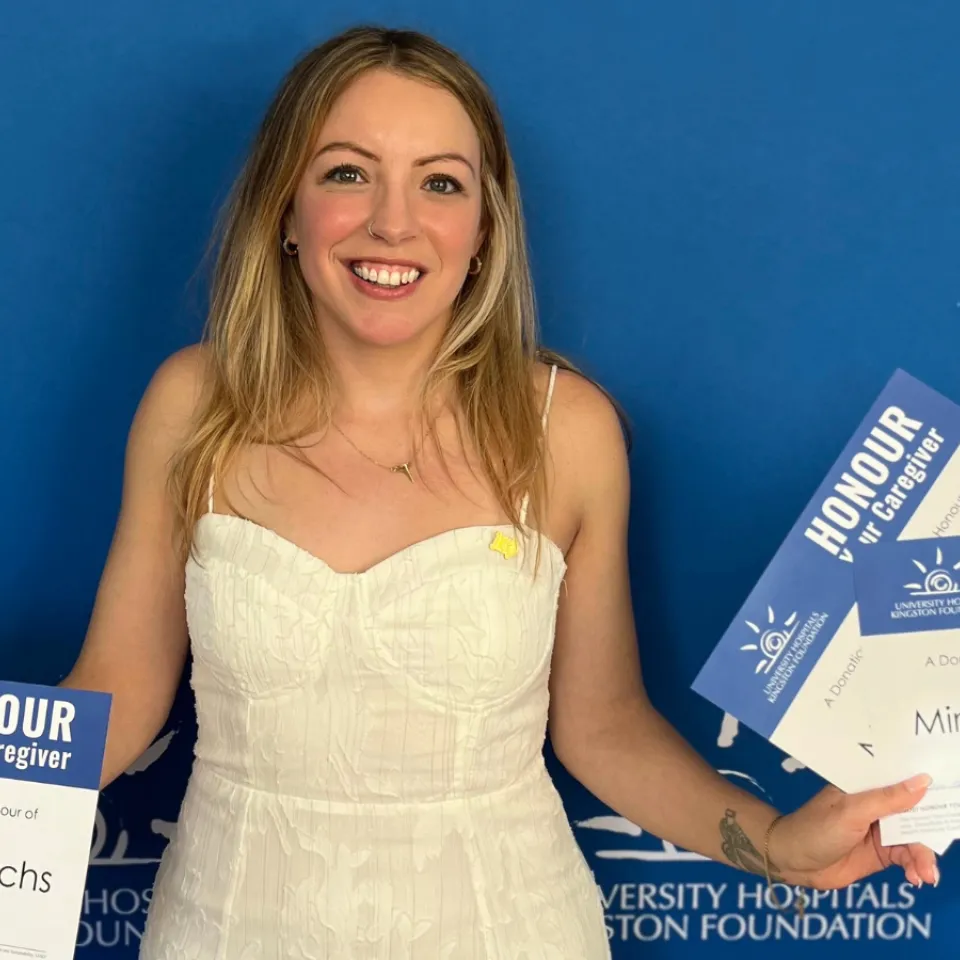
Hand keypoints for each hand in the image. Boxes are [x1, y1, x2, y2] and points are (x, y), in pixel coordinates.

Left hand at [769, 774, 938, 889]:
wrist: (793, 861)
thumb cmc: (816, 827)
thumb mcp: (852, 811)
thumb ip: (887, 800)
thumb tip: (923, 781)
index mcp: (866, 785)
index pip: (901, 780)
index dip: (925, 786)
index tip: (950, 796)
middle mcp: (877, 805)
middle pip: (914, 813)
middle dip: (931, 829)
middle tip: (939, 846)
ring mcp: (880, 830)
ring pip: (914, 839)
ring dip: (924, 856)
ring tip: (926, 875)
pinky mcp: (881, 854)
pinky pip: (907, 858)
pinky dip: (915, 868)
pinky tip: (916, 878)